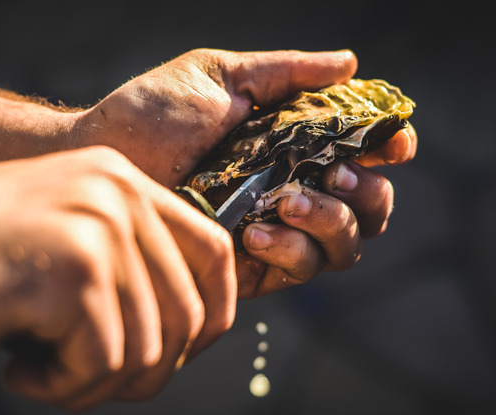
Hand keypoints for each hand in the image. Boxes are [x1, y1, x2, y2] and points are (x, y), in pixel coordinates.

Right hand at [0, 146, 234, 410]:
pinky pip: (104, 364)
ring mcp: (96, 226)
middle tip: (81, 379)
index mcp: (121, 181)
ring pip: (149, 349)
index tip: (178, 355)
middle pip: (187, 314)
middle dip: (144, 372)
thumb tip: (193, 328)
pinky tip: (18, 369)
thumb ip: (128, 267)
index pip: (213, 251)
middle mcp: (117, 192)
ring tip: (41, 372)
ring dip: (95, 385)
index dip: (212, 317)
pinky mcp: (70, 271)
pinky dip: (64, 388)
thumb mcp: (62, 245)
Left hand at [74, 49, 416, 296]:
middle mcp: (295, 187)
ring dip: (332, 223)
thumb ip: (287, 74)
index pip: (363, 152)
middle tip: (334, 174)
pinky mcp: (252, 267)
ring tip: (287, 201)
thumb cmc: (155, 111)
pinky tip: (255, 232)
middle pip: (370, 207)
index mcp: (295, 142)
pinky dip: (292, 251)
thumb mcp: (222, 77)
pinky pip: (300, 271)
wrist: (103, 156)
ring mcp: (277, 229)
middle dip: (366, 193)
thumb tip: (351, 63)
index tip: (392, 144)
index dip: (389, 149)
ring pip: (346, 246)